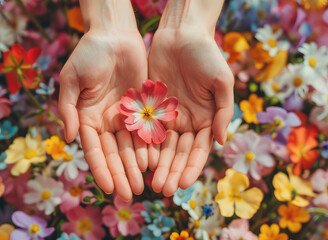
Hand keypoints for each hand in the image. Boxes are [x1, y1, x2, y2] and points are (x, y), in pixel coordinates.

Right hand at [58, 29, 147, 200]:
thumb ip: (68, 108)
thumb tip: (68, 137)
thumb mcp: (72, 79)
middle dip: (121, 174)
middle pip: (114, 153)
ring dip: (136, 166)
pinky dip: (150, 147)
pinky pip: (147, 130)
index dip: (100, 169)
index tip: (107, 188)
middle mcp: (106, 121)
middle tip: (129, 194)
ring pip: (132, 146)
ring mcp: (125, 116)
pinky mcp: (142, 108)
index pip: (94, 150)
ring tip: (145, 184)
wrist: (115, 35)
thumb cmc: (89, 54)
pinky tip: (156, 163)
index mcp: (86, 118)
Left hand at [148, 28, 233, 195]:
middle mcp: (186, 122)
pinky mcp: (150, 107)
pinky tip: (138, 161)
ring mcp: (167, 117)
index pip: (198, 150)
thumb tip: (221, 141)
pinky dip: (143, 146)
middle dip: (171, 171)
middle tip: (161, 190)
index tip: (182, 184)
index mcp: (205, 120)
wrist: (181, 35)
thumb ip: (222, 111)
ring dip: (156, 165)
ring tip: (149, 182)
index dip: (191, 168)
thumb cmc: (206, 55)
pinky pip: (145, 130)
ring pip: (161, 146)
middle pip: (178, 153)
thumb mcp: (221, 81)